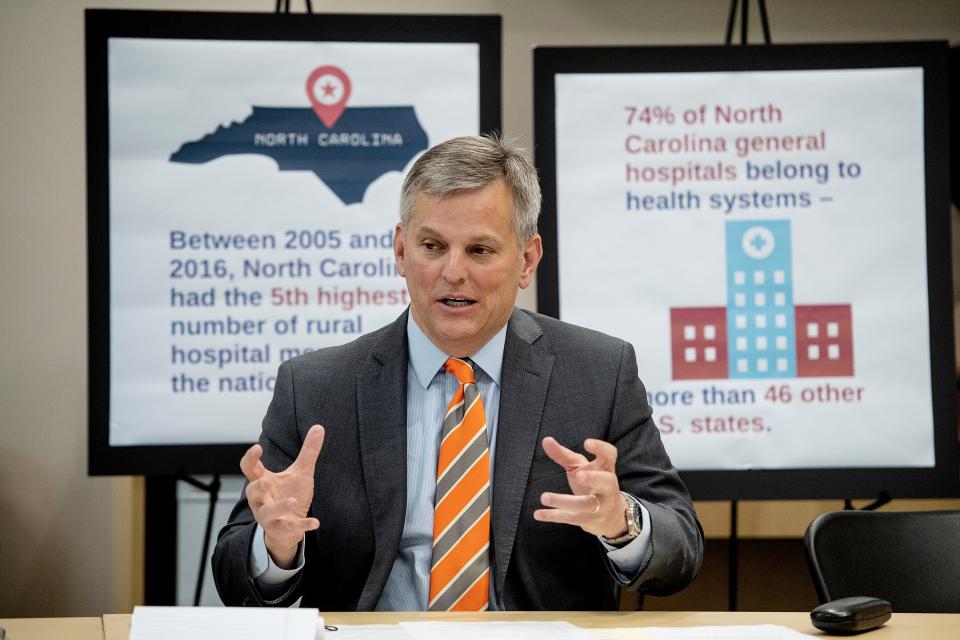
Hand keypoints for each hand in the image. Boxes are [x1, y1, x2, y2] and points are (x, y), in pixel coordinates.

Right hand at [240, 424, 324, 568]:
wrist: (288, 528)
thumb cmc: (290, 495)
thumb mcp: (300, 472)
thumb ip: (308, 452)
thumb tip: (319, 427)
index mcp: (263, 481)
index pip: (250, 469)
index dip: (250, 459)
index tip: (257, 447)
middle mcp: (261, 500)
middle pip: (252, 493)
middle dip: (258, 487)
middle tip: (266, 481)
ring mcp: (269, 517)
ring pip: (267, 513)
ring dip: (279, 507)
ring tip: (292, 501)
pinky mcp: (281, 530)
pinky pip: (289, 528)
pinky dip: (302, 525)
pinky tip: (316, 522)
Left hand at [533, 436, 627, 538]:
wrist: (611, 517)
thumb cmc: (592, 484)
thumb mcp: (580, 468)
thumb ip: (563, 455)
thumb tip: (546, 440)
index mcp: (606, 469)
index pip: (609, 455)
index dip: (601, 448)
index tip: (587, 442)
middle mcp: (608, 488)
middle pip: (606, 482)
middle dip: (593, 479)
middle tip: (579, 475)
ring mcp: (600, 507)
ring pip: (585, 505)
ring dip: (564, 501)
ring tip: (544, 497)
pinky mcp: (589, 521)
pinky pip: (571, 519)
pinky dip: (553, 516)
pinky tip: (537, 514)